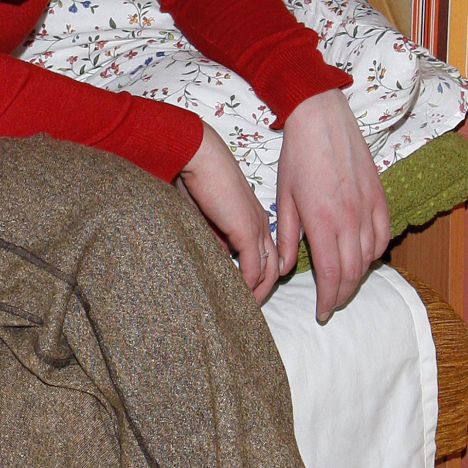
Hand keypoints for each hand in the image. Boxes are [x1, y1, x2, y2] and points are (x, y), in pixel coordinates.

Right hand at [178, 123, 278, 304]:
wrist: (196, 155)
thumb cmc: (194, 177)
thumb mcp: (204, 215)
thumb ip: (214, 236)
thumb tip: (217, 258)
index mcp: (252, 218)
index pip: (264, 254)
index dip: (258, 277)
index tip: (246, 295)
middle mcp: (260, 223)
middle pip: (273, 267)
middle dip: (263, 291)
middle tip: (249, 311)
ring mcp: (256, 227)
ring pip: (267, 270)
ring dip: (257, 293)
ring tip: (245, 311)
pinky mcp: (246, 230)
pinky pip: (254, 267)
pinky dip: (249, 286)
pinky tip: (240, 299)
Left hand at [275, 88, 389, 321]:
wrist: (321, 118)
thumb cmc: (297, 156)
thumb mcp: (283, 198)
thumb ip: (285, 236)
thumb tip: (283, 269)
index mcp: (322, 222)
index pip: (329, 274)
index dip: (327, 299)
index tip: (321, 312)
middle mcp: (350, 219)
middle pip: (351, 272)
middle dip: (341, 294)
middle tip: (331, 305)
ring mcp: (368, 207)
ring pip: (369, 257)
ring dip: (357, 276)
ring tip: (343, 284)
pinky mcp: (379, 196)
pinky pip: (383, 235)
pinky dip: (375, 252)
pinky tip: (364, 257)